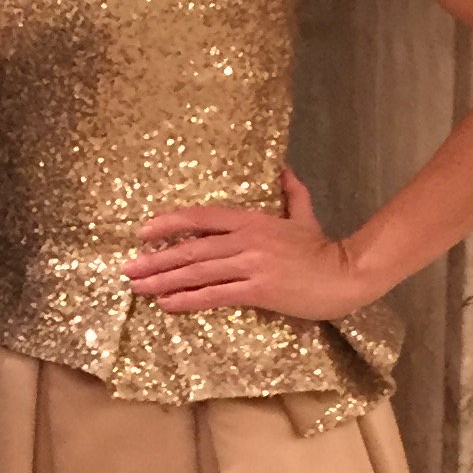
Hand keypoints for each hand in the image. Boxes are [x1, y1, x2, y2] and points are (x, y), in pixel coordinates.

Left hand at [124, 171, 372, 319]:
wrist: (345, 275)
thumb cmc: (322, 249)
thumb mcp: (304, 216)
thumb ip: (292, 192)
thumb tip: (284, 169)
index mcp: (252, 220)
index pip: (201, 217)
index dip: (170, 224)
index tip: (143, 233)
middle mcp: (246, 239)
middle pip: (191, 247)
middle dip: (155, 258)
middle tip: (127, 268)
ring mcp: (250, 264)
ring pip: (198, 271)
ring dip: (163, 280)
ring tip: (138, 287)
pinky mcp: (257, 289)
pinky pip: (215, 295)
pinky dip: (188, 299)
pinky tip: (167, 304)